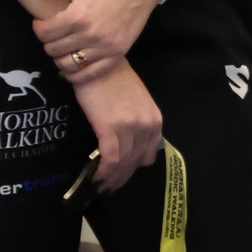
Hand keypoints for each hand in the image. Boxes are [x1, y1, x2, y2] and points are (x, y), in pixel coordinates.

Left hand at [30, 0, 162, 81]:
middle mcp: (90, 35)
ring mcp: (105, 47)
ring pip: (67, 65)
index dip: (38, 27)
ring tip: (64, 46)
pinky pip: (89, 75)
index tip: (42, 22)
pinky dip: (76, 75)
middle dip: (48, 41)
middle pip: (53, 50)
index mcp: (78, 15)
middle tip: (54, 33)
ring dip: (60, 57)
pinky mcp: (117, 54)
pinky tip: (73, 64)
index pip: (44, 33)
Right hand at [71, 62, 162, 193]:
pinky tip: (95, 177)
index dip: (134, 169)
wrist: (99, 64)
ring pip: (123, 163)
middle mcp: (147, 125)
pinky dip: (103, 171)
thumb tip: (129, 147)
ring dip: (111, 178)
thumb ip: (138, 124)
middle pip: (135, 162)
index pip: (148, 156)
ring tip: (100, 185)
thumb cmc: (114, 81)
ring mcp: (130, 127)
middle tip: (108, 188)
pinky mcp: (110, 127)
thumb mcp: (137, 104)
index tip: (121, 176)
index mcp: (155, 121)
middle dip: (121, 178)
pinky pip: (110, 158)